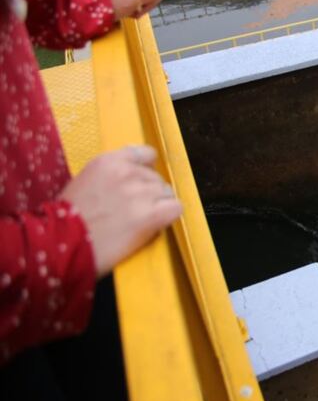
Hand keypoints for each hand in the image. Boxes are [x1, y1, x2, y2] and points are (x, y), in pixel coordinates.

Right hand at [59, 145, 182, 277]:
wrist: (59, 245)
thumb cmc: (66, 219)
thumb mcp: (85, 181)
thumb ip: (112, 173)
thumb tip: (137, 172)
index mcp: (109, 161)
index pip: (146, 154)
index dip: (145, 170)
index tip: (138, 183)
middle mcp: (128, 173)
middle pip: (156, 177)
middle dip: (149, 193)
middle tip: (131, 211)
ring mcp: (141, 193)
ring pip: (168, 193)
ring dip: (158, 206)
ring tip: (137, 221)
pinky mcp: (151, 215)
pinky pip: (176, 208)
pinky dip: (169, 216)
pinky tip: (153, 225)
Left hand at [104, 0, 168, 19]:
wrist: (87, 8)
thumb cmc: (110, 4)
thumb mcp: (134, 0)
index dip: (150, 2)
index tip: (137, 9)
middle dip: (143, 4)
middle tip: (131, 11)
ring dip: (137, 5)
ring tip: (126, 10)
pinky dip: (131, 3)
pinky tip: (124, 8)